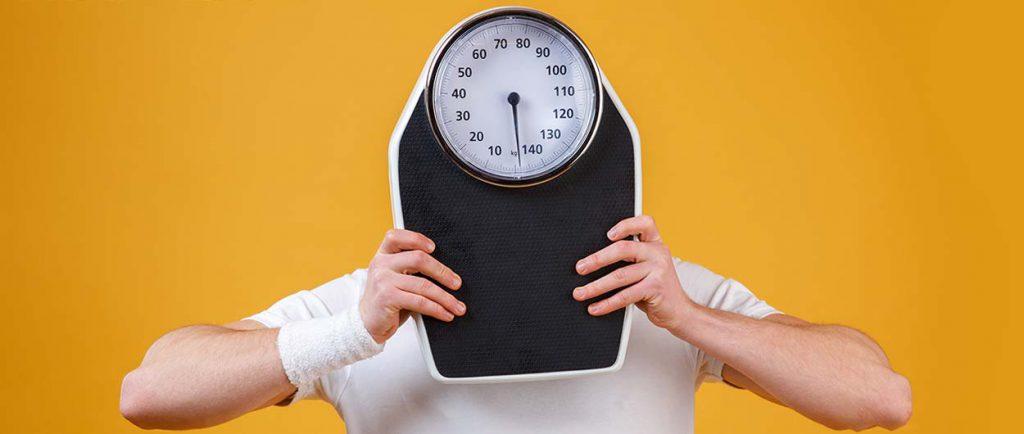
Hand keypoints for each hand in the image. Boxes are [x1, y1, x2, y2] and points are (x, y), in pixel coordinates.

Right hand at [359, 229, 464, 343]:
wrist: (367, 324)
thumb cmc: (387, 300)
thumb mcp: (395, 278)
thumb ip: (410, 268)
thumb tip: (446, 272)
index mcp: (383, 254)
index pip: (396, 236)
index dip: (417, 239)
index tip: (434, 248)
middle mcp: (381, 264)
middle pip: (418, 259)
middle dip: (443, 272)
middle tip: (456, 283)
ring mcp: (383, 280)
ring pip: (423, 285)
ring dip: (445, 297)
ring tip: (457, 306)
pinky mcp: (387, 298)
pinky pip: (420, 301)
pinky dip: (437, 309)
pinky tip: (445, 314)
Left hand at [573, 215, 694, 332]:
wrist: (679, 312)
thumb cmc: (656, 288)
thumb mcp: (647, 267)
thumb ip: (629, 259)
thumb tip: (591, 262)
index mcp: (655, 243)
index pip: (645, 223)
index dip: (625, 225)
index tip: (607, 234)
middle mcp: (658, 253)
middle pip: (623, 249)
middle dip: (597, 259)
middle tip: (580, 268)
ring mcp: (658, 270)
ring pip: (620, 275)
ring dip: (595, 286)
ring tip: (580, 293)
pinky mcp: (655, 288)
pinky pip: (625, 295)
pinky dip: (607, 303)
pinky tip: (595, 307)